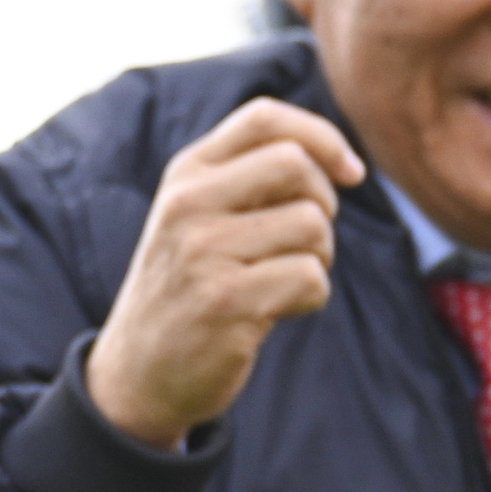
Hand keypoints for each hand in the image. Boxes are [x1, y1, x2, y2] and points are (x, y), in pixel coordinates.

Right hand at [87, 99, 367, 444]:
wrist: (140, 373)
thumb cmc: (191, 288)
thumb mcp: (202, 218)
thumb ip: (252, 180)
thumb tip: (340, 160)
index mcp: (187, 173)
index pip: (265, 118)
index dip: (324, 138)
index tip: (350, 174)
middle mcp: (189, 203)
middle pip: (296, 165)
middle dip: (324, 205)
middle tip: (308, 242)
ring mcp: (204, 252)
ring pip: (312, 226)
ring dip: (319, 258)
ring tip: (283, 280)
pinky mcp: (227, 302)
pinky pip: (311, 278)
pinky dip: (312, 298)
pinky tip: (277, 311)